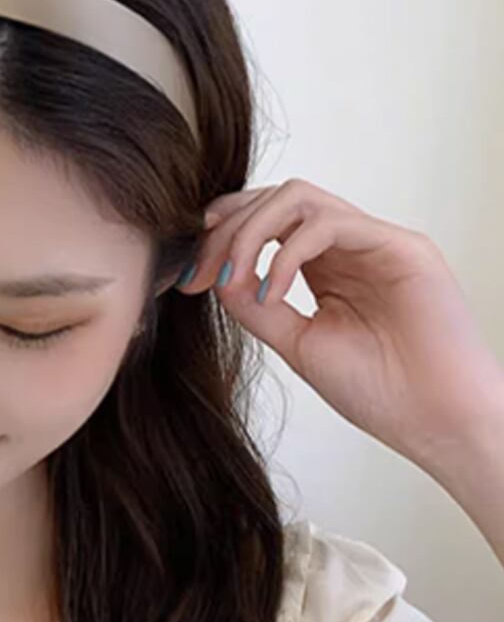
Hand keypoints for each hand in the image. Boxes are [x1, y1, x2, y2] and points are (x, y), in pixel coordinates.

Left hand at [174, 178, 503, 473]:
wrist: (436, 423)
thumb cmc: (378, 390)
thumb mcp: (297, 342)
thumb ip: (256, 306)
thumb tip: (215, 274)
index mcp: (325, 265)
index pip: (265, 221)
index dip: (220, 235)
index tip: (186, 274)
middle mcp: (349, 245)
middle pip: (274, 199)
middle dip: (225, 229)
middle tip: (198, 272)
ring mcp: (375, 241)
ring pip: (298, 197)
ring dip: (250, 231)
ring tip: (230, 277)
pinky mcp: (402, 247)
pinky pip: (331, 223)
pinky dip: (287, 253)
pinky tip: (271, 293)